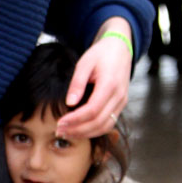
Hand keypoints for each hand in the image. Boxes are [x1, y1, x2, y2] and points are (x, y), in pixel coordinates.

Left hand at [55, 21, 131, 139]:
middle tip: (60, 131)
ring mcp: (122, 102)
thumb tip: (69, 103)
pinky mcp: (121, 105)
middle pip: (99, 122)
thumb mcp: (85, 63)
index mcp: (110, 85)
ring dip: (86, 133)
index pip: (92, 110)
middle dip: (78, 130)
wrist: (120, 49)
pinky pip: (109, 123)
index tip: (60, 122)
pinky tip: (80, 129)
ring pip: (106, 126)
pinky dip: (95, 130)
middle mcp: (119, 97)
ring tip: (67, 133)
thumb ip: (77, 83)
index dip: (75, 119)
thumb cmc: (101, 54)